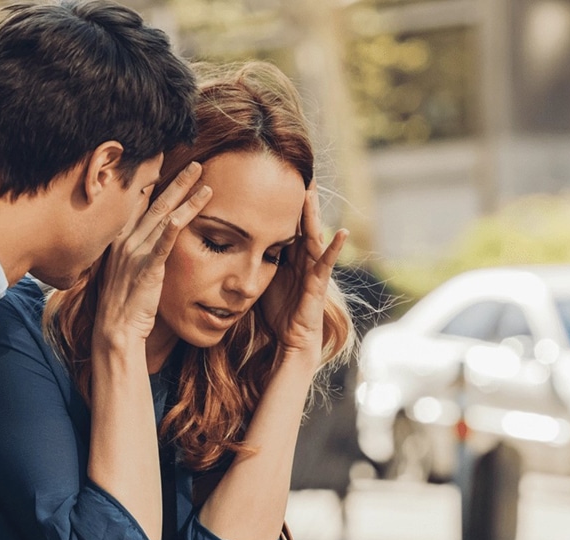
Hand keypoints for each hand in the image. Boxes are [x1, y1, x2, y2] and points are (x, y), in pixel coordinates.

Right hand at [94, 163, 211, 348]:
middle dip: (176, 181)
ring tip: (204, 180)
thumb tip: (148, 241)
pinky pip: (165, 241)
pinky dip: (178, 223)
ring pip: (164, 216)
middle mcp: (125, 240)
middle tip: (194, 164)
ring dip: (186, 195)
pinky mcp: (148, 267)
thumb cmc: (122, 303)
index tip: (165, 162)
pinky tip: (190, 209)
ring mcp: (136, 253)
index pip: (136, 201)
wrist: (115, 329)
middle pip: (154, 202)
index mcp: (118, 238)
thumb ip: (134, 251)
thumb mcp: (123, 271)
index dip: (151, 180)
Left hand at [261, 185, 347, 363]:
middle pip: (299, 221)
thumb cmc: (277, 310)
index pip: (283, 222)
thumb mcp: (261, 278)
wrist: (291, 338)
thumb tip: (227, 243)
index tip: (274, 178)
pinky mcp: (318, 282)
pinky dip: (335, 247)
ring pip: (312, 234)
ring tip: (312, 190)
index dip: (280, 202)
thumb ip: (252, 258)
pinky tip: (342, 232)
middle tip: (297, 171)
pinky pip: (327, 262)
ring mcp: (312, 268)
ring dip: (312, 212)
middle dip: (298, 198)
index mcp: (287, 255)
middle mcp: (302, 257)